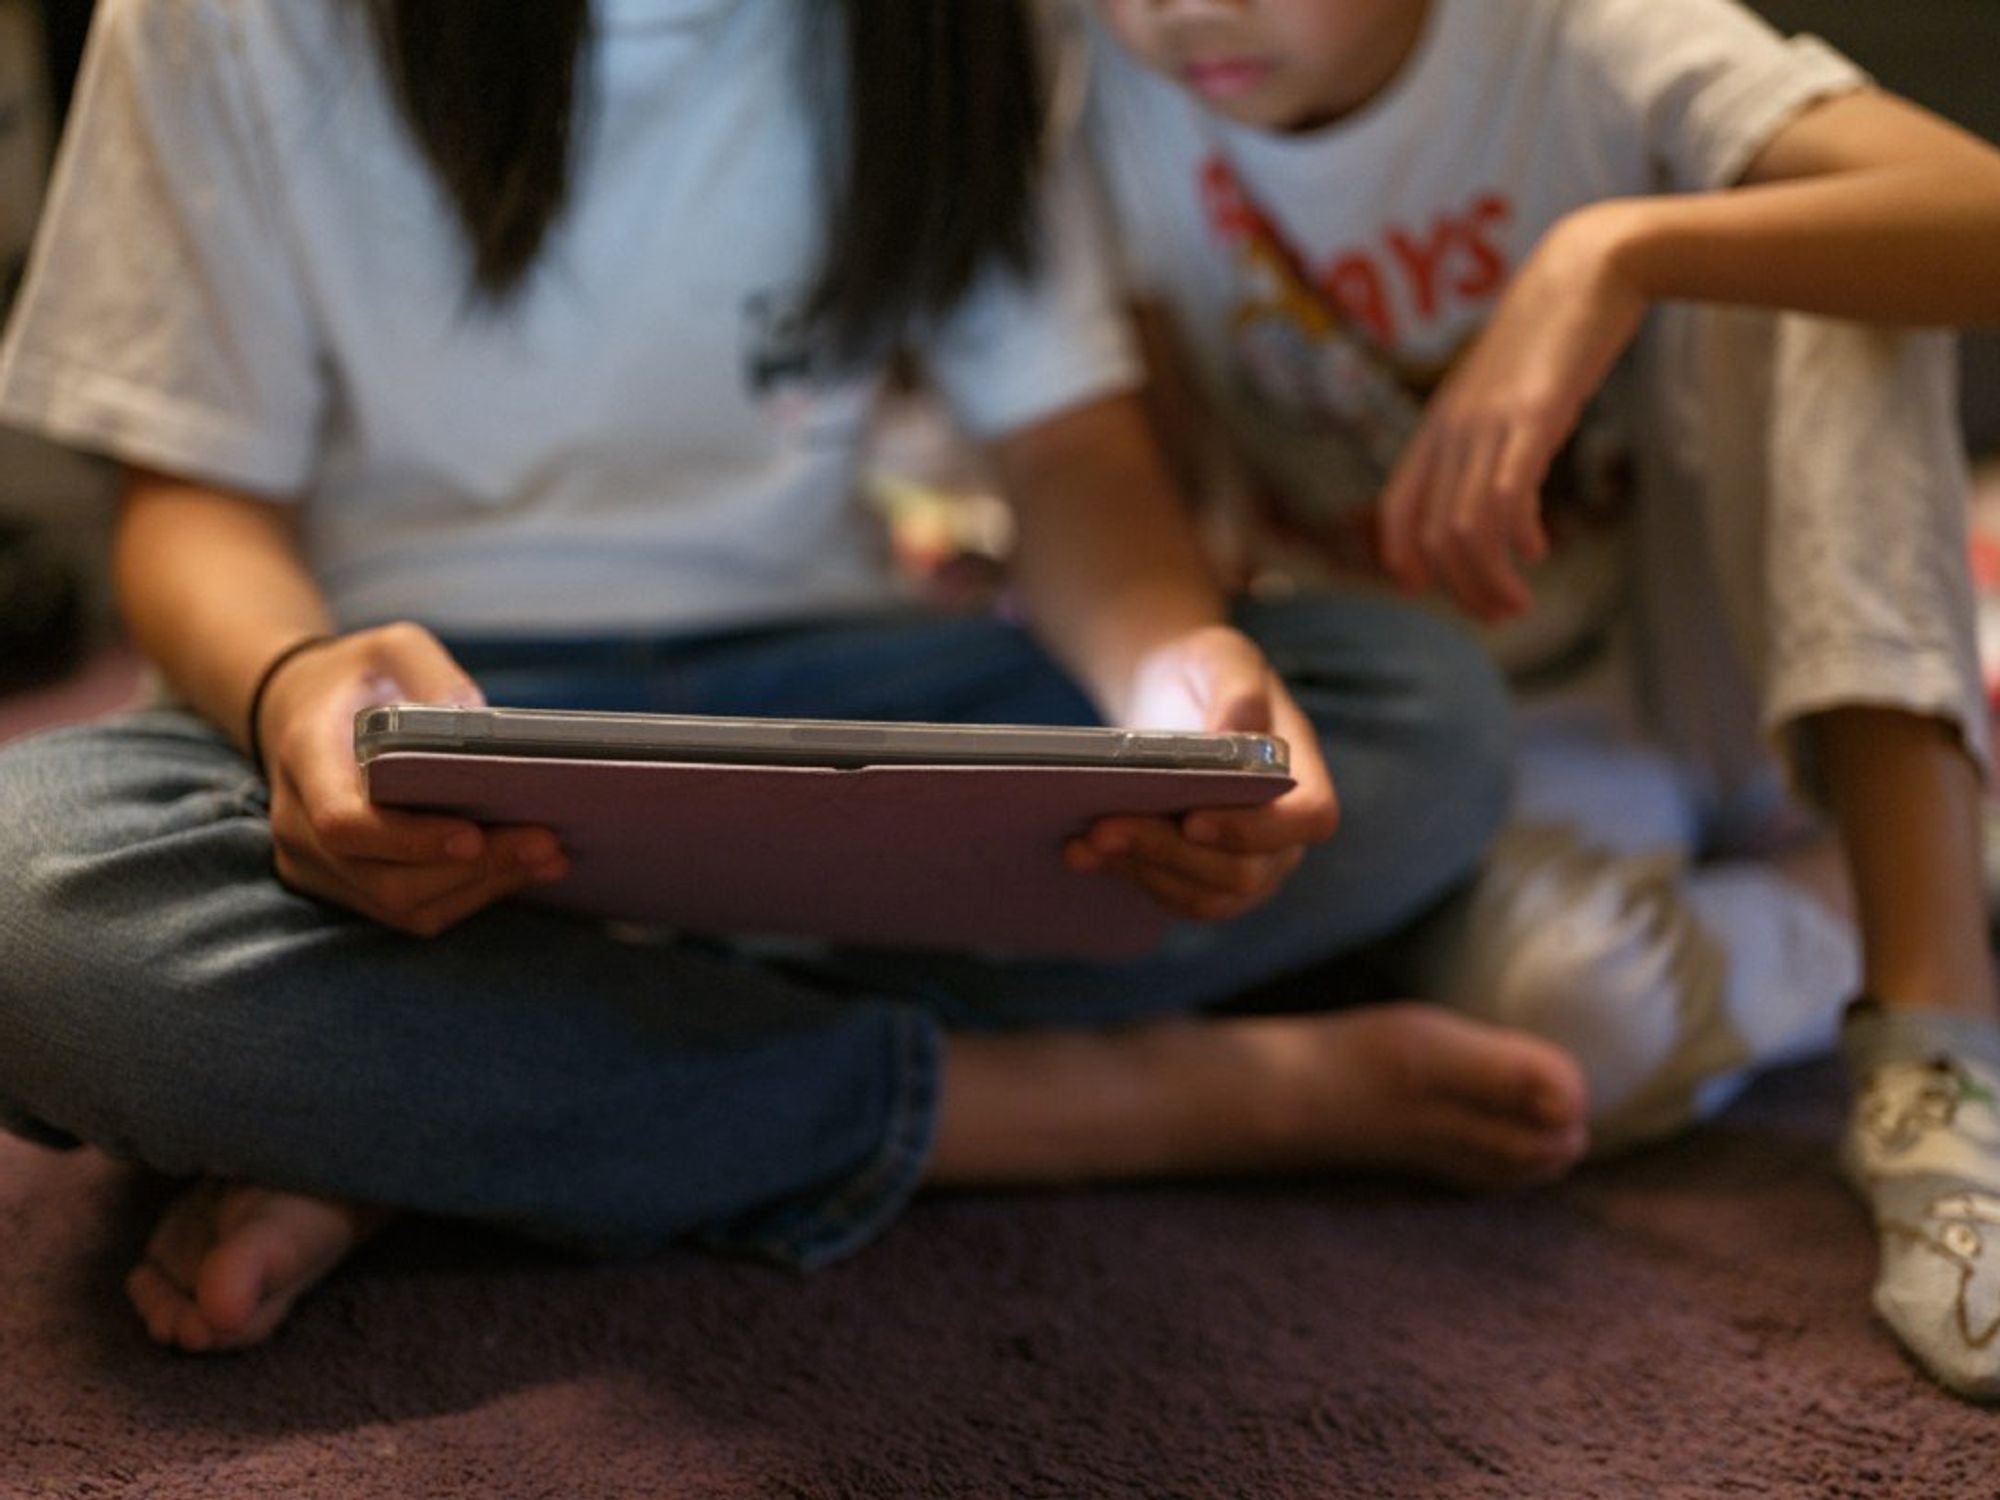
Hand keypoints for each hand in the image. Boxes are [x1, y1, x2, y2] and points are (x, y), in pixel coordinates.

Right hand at [256, 621, 569, 935]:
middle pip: (385, 876)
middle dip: (472, 868)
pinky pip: (407, 910)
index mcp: (305, 758)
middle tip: (545, 843)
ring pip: (401, 904)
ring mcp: (315, 864)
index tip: (474, 834)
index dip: (410, 840)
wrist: (302, 711)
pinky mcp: (344, 886)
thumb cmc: (358, 677)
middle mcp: (297, 823)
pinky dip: (468, 895)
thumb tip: (478, 718)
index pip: (344, 823)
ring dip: (480, 888)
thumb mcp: (391, 647)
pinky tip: (520, 868)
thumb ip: (430, 671)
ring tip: (548, 856)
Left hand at [1065, 624, 1338, 922]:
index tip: (1194, 820)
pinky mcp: (1199, 880)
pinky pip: (1172, 896)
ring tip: (1085, 842)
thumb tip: (1239, 728)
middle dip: (1170, 853)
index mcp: (1305, 780)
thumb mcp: (1222, 659)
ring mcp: (1245, 868)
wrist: (1168, 697)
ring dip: (1141, 871)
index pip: (1307, 820)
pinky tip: (1080, 852)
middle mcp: (1283, 837)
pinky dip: (1126, 876)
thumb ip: (1237, 690)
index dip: (1256, 830)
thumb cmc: (1206, 675)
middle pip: (1243, 871)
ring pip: (1204, 896)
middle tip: (1105, 827)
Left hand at [1378, 204, 1646, 621]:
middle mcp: (1451, 429)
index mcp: (1438, 425)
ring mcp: (1487, 423)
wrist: (1585, 269)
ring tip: (1517, 602)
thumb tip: (1504, 506)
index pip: (1397, 507)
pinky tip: (1537, 549)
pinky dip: (1516, 538)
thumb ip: (1490, 441)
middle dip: (1462, 588)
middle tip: (1499, 613)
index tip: (1427, 589)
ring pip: (1465, 529)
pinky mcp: (1532, 417)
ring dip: (1488, 579)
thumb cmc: (1549, 336)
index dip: (1402, 557)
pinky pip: (1505, 497)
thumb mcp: (1504, 393)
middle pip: (1433, 535)